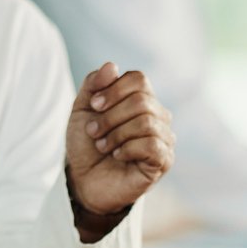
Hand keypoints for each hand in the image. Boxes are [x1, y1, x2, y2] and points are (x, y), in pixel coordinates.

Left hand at [66, 63, 174, 217]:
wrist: (84, 181)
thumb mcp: (82, 110)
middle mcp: (158, 116)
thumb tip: (112, 66)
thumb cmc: (87, 145)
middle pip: (141, 101)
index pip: (139, 79)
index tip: (94, 105)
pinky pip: (152, 145)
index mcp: (141, 99)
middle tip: (93, 131)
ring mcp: (164, 138)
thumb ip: (93, 85)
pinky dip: (128, 148)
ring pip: (146, 122)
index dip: (114, 89)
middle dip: (110, 116)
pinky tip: (117, 155)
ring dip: (116, 133)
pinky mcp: (164, 161)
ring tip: (102, 145)